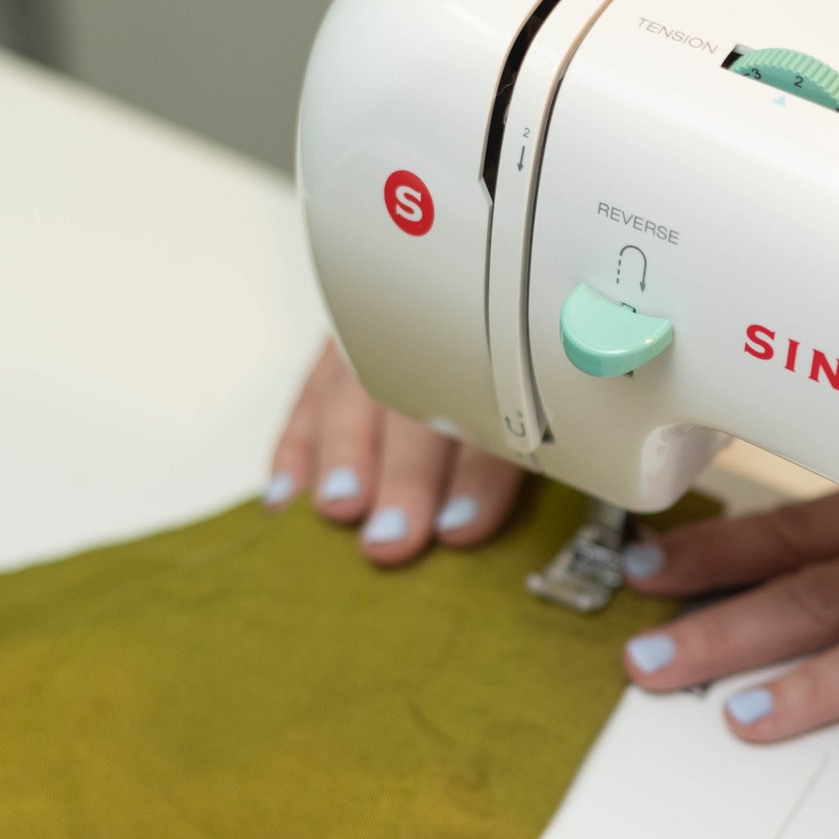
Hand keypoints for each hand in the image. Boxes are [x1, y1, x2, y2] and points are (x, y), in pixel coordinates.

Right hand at [267, 339, 526, 562]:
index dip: (478, 474)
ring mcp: (381, 337)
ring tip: (338, 508)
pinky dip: (297, 447)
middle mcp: (436, 338)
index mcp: (506, 357)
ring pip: (358, 390)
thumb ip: (543, 449)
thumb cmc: (515, 382)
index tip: (462, 528)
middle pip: (417, 403)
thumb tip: (551, 502)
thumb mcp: (545, 406)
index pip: (495, 412)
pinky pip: (312, 393)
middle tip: (391, 536)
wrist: (472, 302)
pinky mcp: (339, 348)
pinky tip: (287, 496)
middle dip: (403, 475)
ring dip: (345, 455)